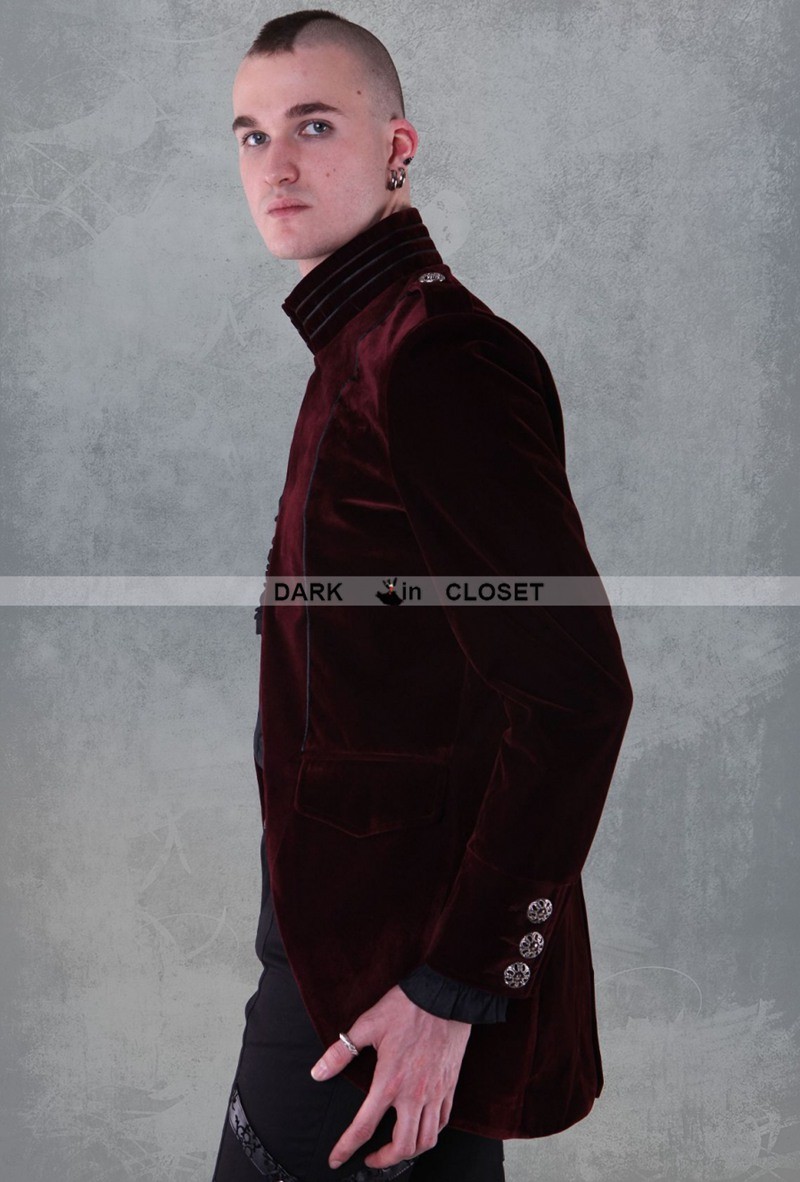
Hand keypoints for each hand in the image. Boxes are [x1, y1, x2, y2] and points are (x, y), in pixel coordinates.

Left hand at [309, 984, 471, 1169]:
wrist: (444, 996)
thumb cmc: (407, 1008)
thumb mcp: (367, 1025)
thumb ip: (341, 1052)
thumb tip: (318, 1072)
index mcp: (389, 1081)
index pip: (364, 1127)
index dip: (346, 1148)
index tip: (336, 1159)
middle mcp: (414, 1094)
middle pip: (402, 1147)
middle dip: (383, 1161)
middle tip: (370, 1158)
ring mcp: (435, 1092)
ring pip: (426, 1141)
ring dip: (408, 1152)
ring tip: (395, 1149)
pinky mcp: (449, 1086)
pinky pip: (443, 1122)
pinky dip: (431, 1133)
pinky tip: (420, 1127)